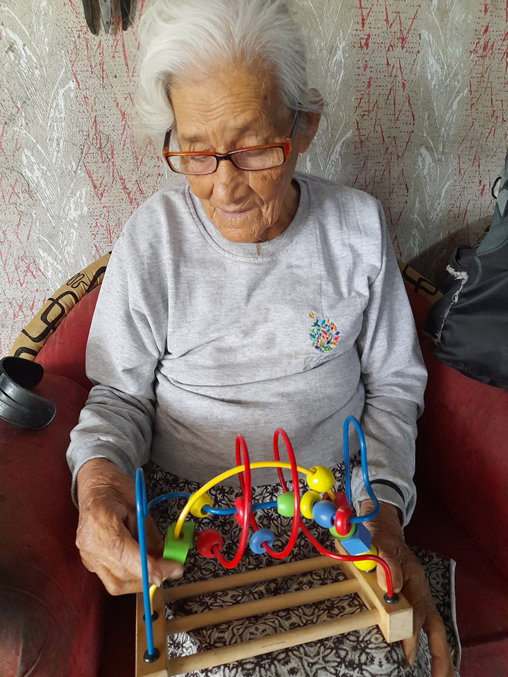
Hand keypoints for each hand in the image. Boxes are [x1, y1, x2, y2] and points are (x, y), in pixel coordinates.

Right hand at [76, 458, 182, 594]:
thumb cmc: (115, 487)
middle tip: (173, 568)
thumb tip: (167, 556)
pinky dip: (131, 576)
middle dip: (151, 575)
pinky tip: (144, 566)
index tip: (171, 570)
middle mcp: (90, 544)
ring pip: (116, 584)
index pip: (124, 553)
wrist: (93, 484)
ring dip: (141, 580)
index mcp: (100, 523)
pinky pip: (111, 578)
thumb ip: (151, 534)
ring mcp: (87, 556)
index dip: (149, 567)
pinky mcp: (89, 562)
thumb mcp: (139, 505)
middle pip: (121, 574)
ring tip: (160, 568)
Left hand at [360, 500, 453, 676]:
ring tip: (441, 676)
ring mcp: (416, 595)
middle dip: (437, 652)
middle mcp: (419, 589)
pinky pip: (422, 624)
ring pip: (433, 627)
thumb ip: (385, 559)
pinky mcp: (410, 599)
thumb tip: (392, 586)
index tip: (407, 651)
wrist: (380, 526)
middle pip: (433, 624)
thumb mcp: (379, 540)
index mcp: (413, 577)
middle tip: (433, 674)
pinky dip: (427, 644)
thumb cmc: (378, 534)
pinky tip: (423, 659)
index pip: (417, 610)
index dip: (412, 632)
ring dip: (438, 653)